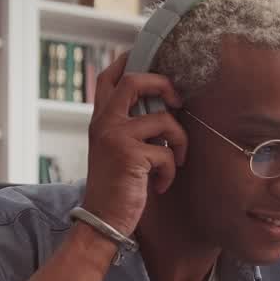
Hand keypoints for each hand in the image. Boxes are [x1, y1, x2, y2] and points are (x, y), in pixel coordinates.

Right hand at [82, 52, 188, 235]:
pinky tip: (161, 185)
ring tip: (175, 161)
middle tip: (178, 102)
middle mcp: (104, 123)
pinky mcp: (130, 156)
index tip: (149, 59)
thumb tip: (165, 108)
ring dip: (179, 142)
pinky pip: (167, 153)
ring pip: (164, 120)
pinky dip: (171, 171)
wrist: (102, 221)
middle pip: (135, 80)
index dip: (129, 61)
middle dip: (164, 84)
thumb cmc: (115, 188)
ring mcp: (116, 137)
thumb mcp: (116, 151)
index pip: (109, 77)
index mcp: (100, 119)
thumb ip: (130, 128)